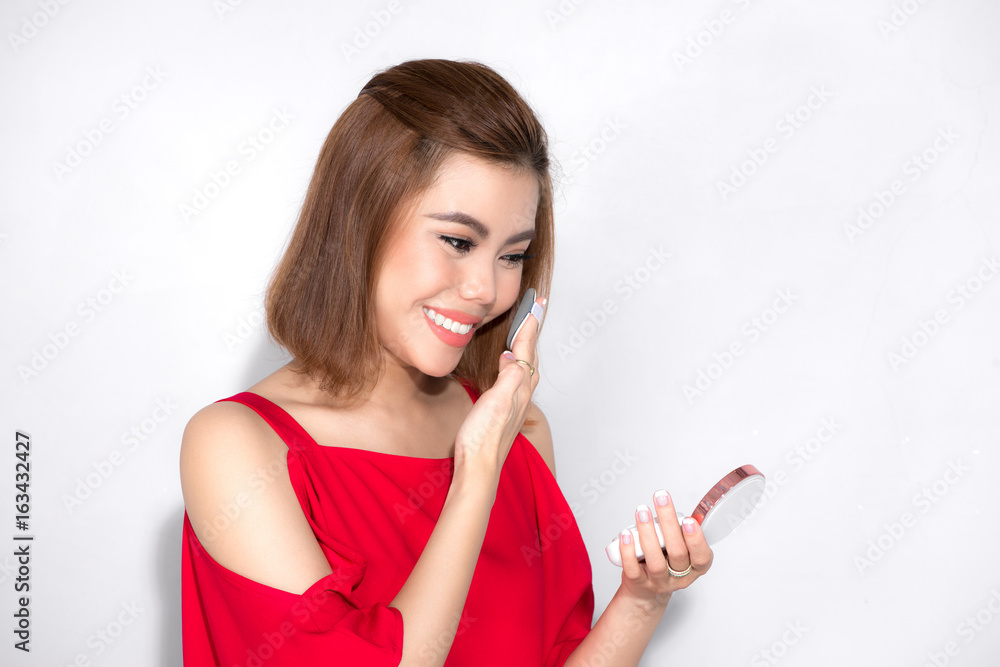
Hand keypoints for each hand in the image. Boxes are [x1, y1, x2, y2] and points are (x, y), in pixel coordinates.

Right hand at [453, 293, 544, 482]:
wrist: (477, 468)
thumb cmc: (483, 438)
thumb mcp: (497, 402)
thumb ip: (509, 377)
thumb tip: (512, 356)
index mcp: (519, 387)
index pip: (526, 350)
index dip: (530, 326)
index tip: (536, 305)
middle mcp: (521, 394)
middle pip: (529, 355)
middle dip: (531, 332)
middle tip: (536, 310)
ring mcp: (513, 403)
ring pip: (524, 366)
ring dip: (525, 346)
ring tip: (525, 330)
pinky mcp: (504, 411)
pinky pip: (515, 378)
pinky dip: (514, 362)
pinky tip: (507, 365)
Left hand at [617, 490, 712, 604]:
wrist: (646, 592)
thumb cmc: (666, 564)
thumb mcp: (682, 550)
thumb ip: (686, 533)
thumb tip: (696, 515)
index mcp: (694, 568)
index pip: (701, 557)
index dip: (696, 539)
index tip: (688, 520)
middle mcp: (679, 577)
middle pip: (677, 553)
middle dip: (669, 523)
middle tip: (661, 500)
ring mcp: (659, 581)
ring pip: (656, 561)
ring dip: (648, 533)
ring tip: (642, 513)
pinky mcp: (639, 583)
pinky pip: (633, 569)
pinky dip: (628, 551)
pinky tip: (626, 534)